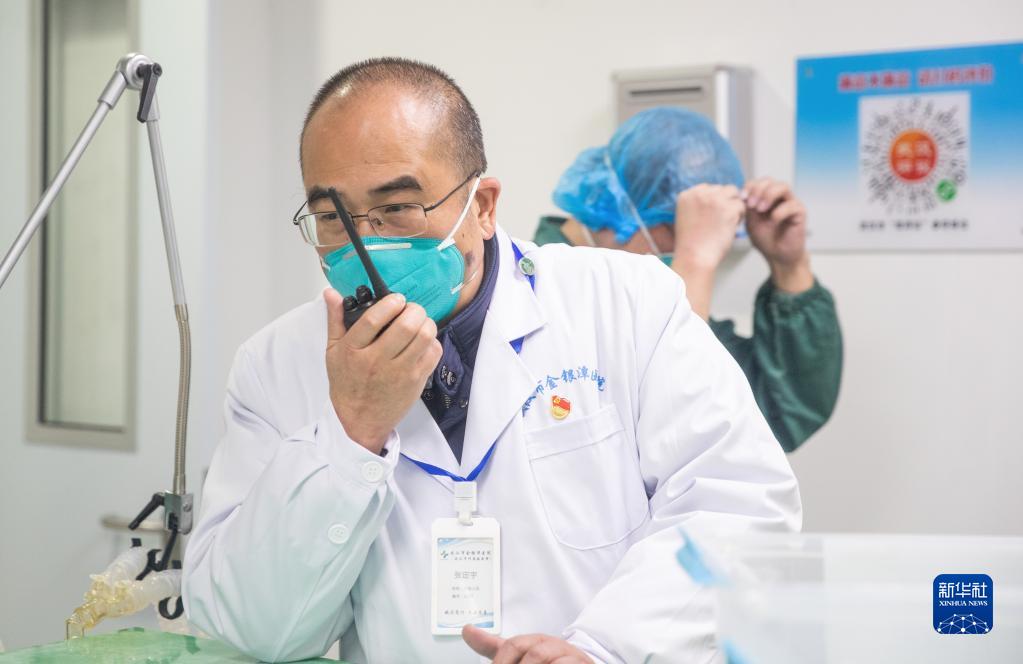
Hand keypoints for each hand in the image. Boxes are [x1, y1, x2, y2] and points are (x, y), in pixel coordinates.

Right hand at [324, 288, 441, 452]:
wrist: (360, 420)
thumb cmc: (347, 385)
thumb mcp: (333, 352)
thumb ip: (335, 320)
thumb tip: (331, 294)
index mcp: (353, 351)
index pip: (374, 319)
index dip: (390, 303)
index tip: (396, 299)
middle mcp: (376, 361)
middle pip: (406, 325)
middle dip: (414, 310)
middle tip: (411, 310)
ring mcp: (399, 372)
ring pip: (424, 337)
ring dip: (426, 323)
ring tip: (419, 323)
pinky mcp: (415, 381)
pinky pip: (433, 353)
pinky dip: (432, 342)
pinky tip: (423, 342)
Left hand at [463, 625, 592, 662]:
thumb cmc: (549, 663)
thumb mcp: (520, 655)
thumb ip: (494, 647)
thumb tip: (467, 630)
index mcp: (534, 642)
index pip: (514, 645)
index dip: (502, 662)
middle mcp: (552, 646)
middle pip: (534, 653)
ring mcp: (570, 656)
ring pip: (548, 658)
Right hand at [672, 183, 744, 270]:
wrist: (694, 257)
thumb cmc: (691, 244)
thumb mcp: (686, 217)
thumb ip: (698, 204)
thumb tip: (716, 198)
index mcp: (687, 195)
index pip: (708, 188)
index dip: (714, 200)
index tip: (712, 214)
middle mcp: (700, 194)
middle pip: (722, 189)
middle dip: (725, 202)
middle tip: (721, 219)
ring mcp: (715, 200)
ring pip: (734, 194)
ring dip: (734, 206)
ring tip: (727, 222)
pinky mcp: (729, 209)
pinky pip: (741, 206)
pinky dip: (739, 216)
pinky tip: (731, 227)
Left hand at [742, 178, 812, 291]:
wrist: (778, 256)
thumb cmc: (766, 239)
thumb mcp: (751, 221)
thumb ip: (747, 208)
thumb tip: (742, 195)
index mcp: (765, 197)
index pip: (758, 182)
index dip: (750, 186)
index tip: (742, 197)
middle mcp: (779, 198)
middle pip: (770, 180)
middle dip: (758, 189)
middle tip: (751, 204)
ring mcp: (790, 203)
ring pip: (783, 186)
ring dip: (769, 195)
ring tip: (760, 209)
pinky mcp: (800, 213)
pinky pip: (791, 205)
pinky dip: (779, 212)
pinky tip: (773, 221)